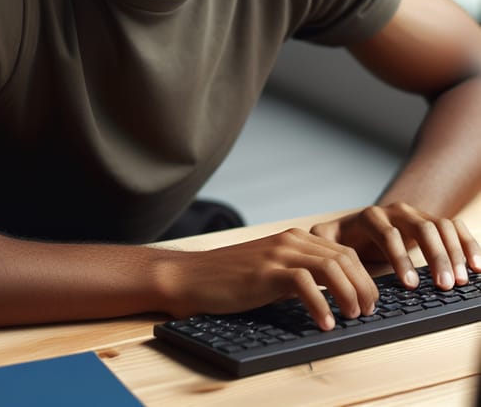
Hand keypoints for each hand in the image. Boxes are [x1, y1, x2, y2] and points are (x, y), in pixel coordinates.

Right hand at [164, 227, 378, 330]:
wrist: (193, 277)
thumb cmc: (230, 279)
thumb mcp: (271, 271)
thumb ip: (298, 274)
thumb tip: (331, 295)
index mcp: (294, 239)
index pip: (343, 251)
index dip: (363, 277)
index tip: (370, 301)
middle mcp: (290, 241)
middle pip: (344, 258)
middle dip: (364, 286)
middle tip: (368, 312)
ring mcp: (277, 254)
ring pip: (331, 267)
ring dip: (349, 294)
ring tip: (353, 317)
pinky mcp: (265, 272)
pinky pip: (305, 284)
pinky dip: (321, 305)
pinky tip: (325, 324)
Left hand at [310, 202, 480, 289]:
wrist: (362, 225)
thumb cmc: (343, 240)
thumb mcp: (327, 241)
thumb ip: (320, 246)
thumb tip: (314, 260)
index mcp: (369, 216)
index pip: (388, 233)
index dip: (400, 258)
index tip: (411, 284)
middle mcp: (395, 211)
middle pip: (421, 227)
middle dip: (434, 257)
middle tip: (444, 286)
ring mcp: (416, 215)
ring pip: (441, 226)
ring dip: (453, 253)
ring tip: (460, 281)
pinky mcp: (432, 222)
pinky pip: (455, 227)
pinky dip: (468, 244)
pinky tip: (477, 266)